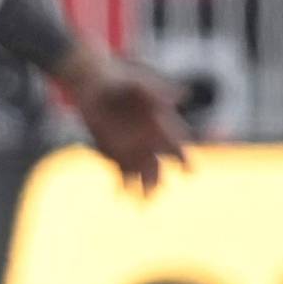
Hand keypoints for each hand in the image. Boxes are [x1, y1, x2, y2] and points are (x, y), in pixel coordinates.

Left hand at [57, 45, 190, 195]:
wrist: (94, 85)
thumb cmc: (121, 81)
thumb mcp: (138, 84)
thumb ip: (157, 92)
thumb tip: (182, 95)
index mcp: (162, 126)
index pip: (178, 146)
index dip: (184, 159)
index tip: (188, 171)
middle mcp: (150, 142)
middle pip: (160, 167)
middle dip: (158, 180)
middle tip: (155, 191)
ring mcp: (133, 150)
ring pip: (143, 174)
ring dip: (144, 188)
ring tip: (141, 202)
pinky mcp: (114, 154)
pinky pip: (121, 173)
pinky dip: (123, 184)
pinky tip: (121, 193)